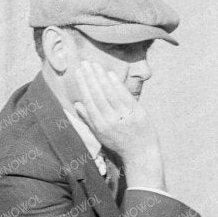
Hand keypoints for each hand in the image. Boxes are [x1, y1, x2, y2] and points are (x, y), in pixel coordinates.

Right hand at [68, 61, 164, 190]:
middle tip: (84, 63)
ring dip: (101, 77)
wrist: (140, 153)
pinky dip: (117, 84)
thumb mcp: (100, 135)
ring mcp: (124, 116)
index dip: (83, 85)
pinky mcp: (137, 113)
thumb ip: (88, 119)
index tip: (78, 72)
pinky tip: (110, 74)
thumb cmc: (118, 143)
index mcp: (99, 125)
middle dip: (90, 77)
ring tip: (95, 65)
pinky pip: (125, 96)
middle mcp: (110, 120)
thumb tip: (76, 104)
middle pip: (97, 94)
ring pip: (110, 93)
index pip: (88, 101)